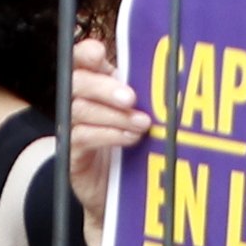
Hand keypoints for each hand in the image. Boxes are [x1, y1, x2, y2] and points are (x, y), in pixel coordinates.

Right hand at [63, 34, 150, 229]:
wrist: (123, 192)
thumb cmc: (137, 147)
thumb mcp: (145, 114)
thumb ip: (148, 93)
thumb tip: (173, 74)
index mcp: (98, 83)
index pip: (82, 60)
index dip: (87, 54)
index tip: (100, 53)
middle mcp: (81, 102)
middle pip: (79, 81)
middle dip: (104, 87)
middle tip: (131, 98)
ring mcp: (73, 127)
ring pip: (81, 109)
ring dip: (114, 115)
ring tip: (142, 124)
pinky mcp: (72, 153)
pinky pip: (82, 136)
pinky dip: (109, 135)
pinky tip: (130, 139)